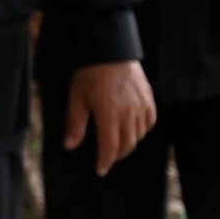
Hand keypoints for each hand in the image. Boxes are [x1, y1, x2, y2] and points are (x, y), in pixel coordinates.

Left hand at [65, 59, 157, 175]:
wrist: (110, 49)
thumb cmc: (90, 72)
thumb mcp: (77, 97)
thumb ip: (75, 123)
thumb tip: (69, 146)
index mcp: (109, 112)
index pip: (110, 146)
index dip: (105, 161)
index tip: (100, 169)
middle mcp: (128, 112)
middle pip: (127, 144)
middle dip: (117, 155)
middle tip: (108, 158)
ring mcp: (141, 105)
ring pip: (139, 135)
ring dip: (129, 144)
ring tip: (118, 144)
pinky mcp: (149, 98)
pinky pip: (149, 122)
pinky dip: (142, 131)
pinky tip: (133, 130)